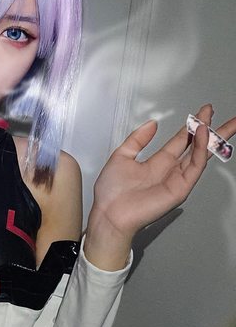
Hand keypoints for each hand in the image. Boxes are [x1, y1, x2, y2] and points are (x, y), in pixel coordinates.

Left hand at [85, 104, 235, 269]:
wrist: (109, 213)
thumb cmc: (111, 193)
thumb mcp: (122, 155)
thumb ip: (138, 139)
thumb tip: (152, 124)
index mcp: (157, 163)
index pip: (181, 140)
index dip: (192, 126)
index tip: (203, 112)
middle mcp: (170, 171)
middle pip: (196, 147)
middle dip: (209, 130)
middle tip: (218, 114)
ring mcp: (177, 180)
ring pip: (199, 155)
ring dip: (208, 137)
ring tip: (211, 120)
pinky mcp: (180, 189)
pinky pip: (195, 166)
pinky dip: (201, 150)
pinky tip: (202, 135)